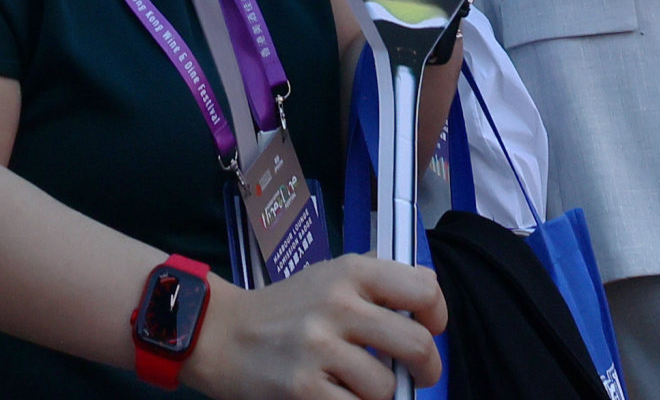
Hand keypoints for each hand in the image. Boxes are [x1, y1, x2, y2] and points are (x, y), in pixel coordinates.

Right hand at [189, 255, 445, 399]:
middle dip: (426, 368)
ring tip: (359, 386)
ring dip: (380, 394)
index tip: (432, 328)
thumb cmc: (285, 309)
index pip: (423, 288)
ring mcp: (319, 348)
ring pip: (386, 387)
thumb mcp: (329, 276)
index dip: (437, 315)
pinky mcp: (303, 389)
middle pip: (416, 345)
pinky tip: (339, 396)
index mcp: (350, 272)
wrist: (221, 333)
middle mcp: (338, 305)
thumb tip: (427, 304)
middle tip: (418, 375)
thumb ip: (375, 283)